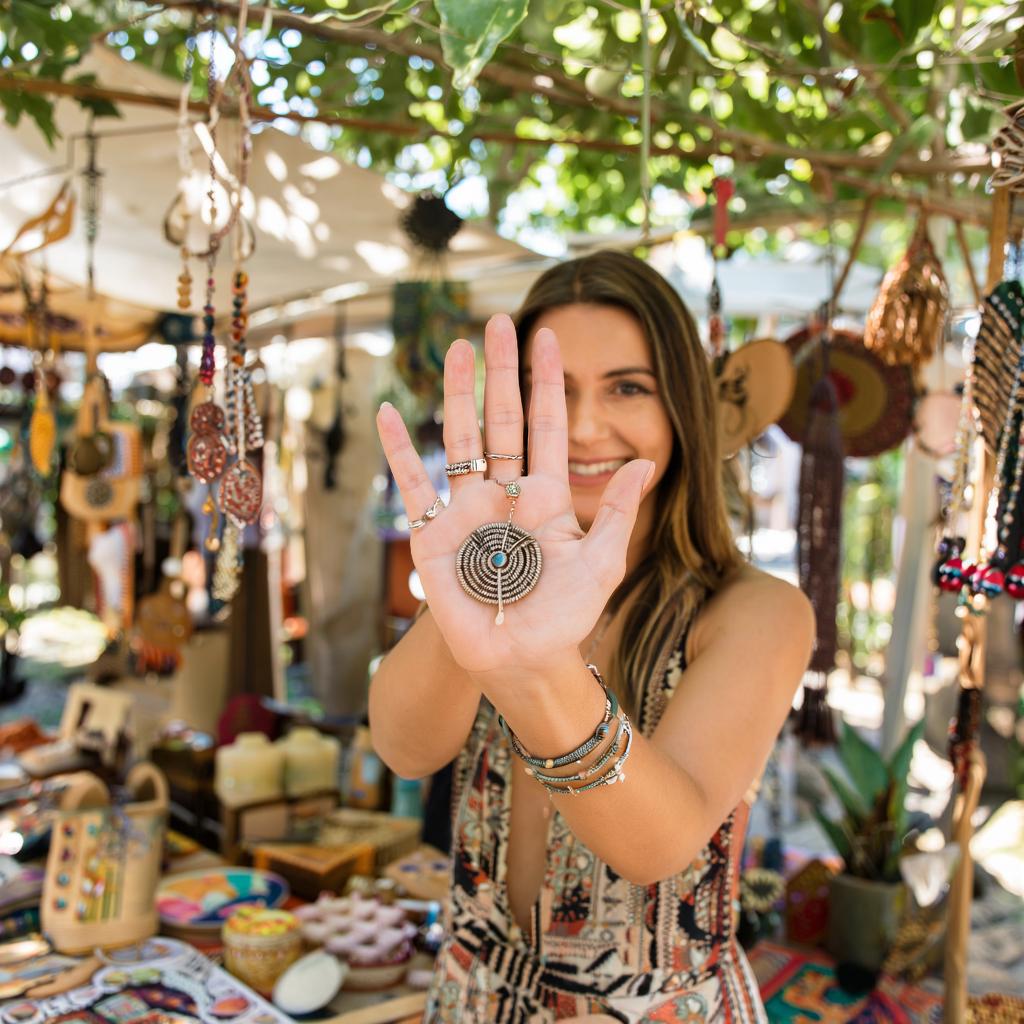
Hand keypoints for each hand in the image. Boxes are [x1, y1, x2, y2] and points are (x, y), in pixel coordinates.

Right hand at [376, 314, 653, 679]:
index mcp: (547, 496)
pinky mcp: (434, 534)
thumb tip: (645, 464)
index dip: (547, 383)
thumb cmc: (565, 617)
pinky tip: (389, 412)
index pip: (547, 426)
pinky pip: (414, 484)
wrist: (522, 660)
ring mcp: (468, 510)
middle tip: (497, 322)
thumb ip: (619, 512)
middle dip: (501, 371)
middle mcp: (505, 494)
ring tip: (456, 349)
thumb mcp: (602, 562)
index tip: (546, 336)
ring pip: (461, 439)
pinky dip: (400, 450)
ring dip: (457, 393)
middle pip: (501, 420)